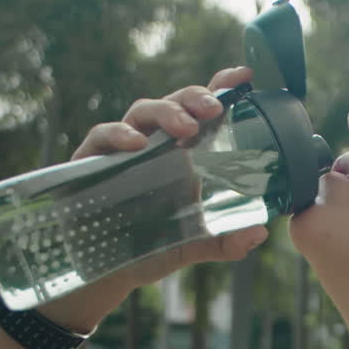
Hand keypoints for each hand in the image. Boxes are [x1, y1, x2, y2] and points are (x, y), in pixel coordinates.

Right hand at [75, 65, 267, 275]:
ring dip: (165, 112)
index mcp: (183, 154)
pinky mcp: (90, 162)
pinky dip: (118, 134)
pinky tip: (137, 144)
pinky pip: (101, 136)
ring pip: (142, 111)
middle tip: (214, 109)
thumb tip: (258, 233)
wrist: (102, 273)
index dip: (220, 87)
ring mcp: (121, 150)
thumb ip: (226, 241)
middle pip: (174, 103)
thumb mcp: (192, 245)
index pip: (202, 111)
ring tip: (186, 128)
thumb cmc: (148, 248)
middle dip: (194, 98)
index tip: (243, 75)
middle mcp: (154, 145)